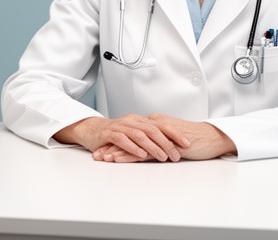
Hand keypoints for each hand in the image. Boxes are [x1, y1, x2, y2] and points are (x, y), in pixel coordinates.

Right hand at [53, 115, 190, 161]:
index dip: (175, 133)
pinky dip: (133, 147)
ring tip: (163, 157)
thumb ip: (148, 137)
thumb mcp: (133, 133)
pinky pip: (123, 139)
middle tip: (176, 155)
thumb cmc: (113, 134)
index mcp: (140, 120)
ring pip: (140, 135)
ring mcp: (120, 126)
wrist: (90, 129)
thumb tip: (169, 145)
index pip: (161, 124)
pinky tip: (141, 154)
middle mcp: (132, 121)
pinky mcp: (109, 134)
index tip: (187, 143)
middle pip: (153, 129)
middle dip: (167, 142)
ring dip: (153, 147)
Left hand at [91, 115, 236, 161]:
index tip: (104, 149)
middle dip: (111, 146)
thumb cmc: (196, 140)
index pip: (131, 133)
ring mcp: (158, 135)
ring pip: (132, 143)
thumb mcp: (174, 138)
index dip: (117, 141)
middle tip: (97, 154)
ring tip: (102, 158)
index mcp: (155, 123)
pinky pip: (143, 151)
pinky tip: (118, 160)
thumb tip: (151, 147)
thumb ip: (160, 139)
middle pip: (127, 137)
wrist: (212, 138)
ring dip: (116, 151)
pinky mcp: (164, 144)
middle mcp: (154, 126)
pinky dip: (128, 156)